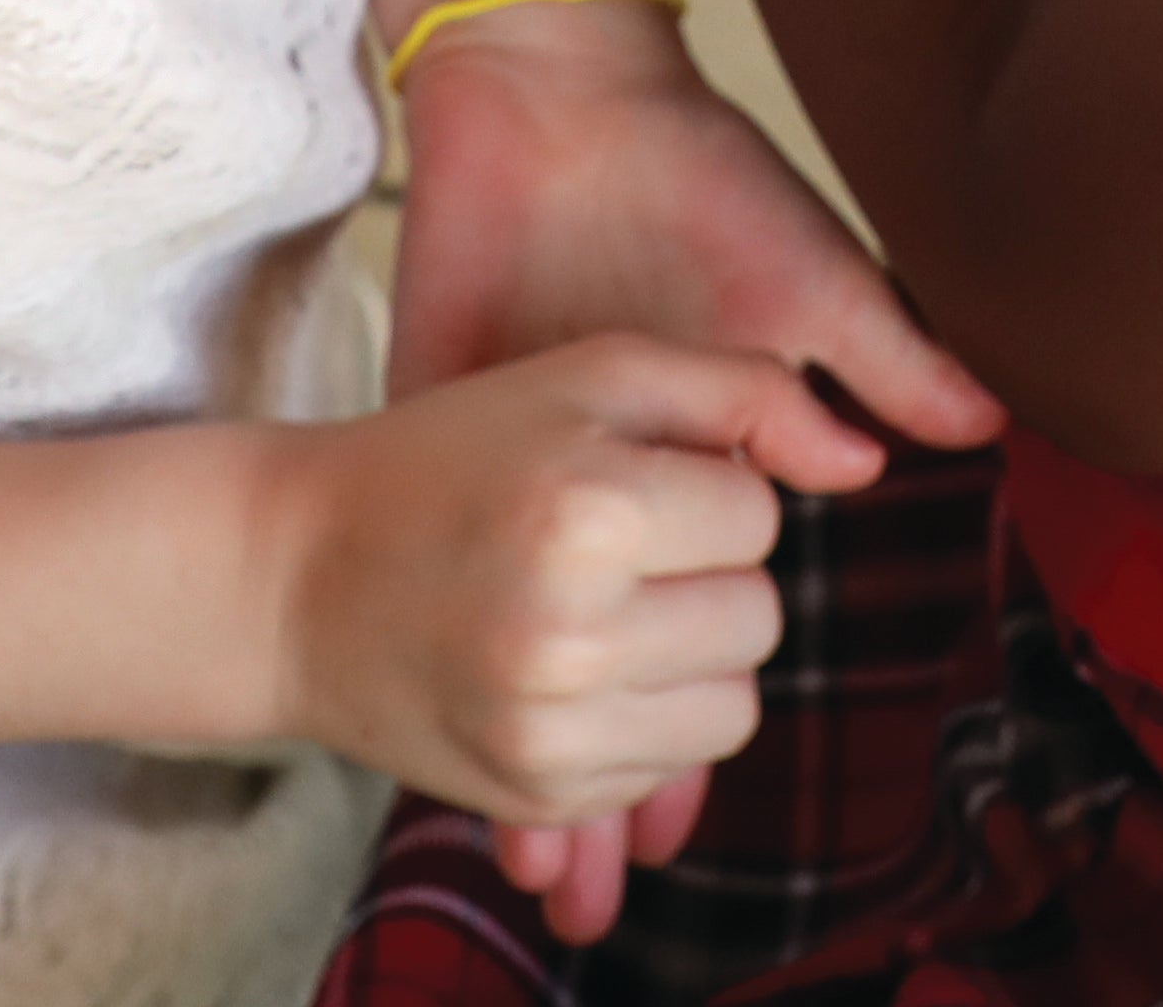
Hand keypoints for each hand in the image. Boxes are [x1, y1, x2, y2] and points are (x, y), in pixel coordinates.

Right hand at [275, 336, 877, 856]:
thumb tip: (867, 459)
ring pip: (733, 709)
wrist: (295, 576)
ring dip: (691, 658)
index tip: (631, 482)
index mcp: (587, 506)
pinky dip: (642, 723)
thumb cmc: (454, 452)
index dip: (707, 489)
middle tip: (617, 547)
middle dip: (710, 577)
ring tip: (601, 609)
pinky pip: (667, 771)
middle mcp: (568, 628)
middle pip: (760, 619)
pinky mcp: (536, 790)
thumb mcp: (587, 372)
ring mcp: (549, 725)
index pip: (757, 515)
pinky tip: (568, 671)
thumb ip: (739, 386)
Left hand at [385, 10, 999, 940]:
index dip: (688, 720)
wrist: (557, 90)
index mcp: (689, 468)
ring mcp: (519, 471)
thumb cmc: (689, 174)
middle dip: (613, 781)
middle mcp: (605, 492)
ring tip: (533, 875)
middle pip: (610, 670)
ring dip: (529, 753)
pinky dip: (443, 668)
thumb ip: (869, 353)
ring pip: (526, 648)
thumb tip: (967, 434)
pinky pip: (442, 578)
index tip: (675, 833)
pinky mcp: (447, 428)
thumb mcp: (791, 271)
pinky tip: (441, 754)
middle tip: (605, 891)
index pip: (698, 631)